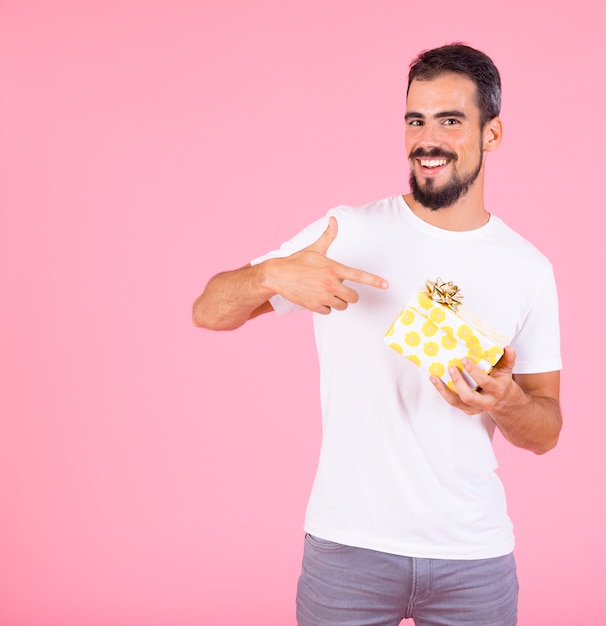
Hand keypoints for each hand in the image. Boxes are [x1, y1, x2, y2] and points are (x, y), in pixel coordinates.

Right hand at [266, 216, 388, 313]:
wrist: (278, 276)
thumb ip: (328, 236)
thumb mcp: (314, 248)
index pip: (359, 276)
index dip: (374, 281)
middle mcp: (331, 284)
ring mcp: (323, 296)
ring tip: (326, 292)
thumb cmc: (297, 262)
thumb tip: (333, 219)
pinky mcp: (315, 306)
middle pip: (353, 297)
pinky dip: (326, 307)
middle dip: (349, 294)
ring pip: (342, 305)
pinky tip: (317, 298)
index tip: (386, 285)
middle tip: (340, 288)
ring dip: (338, 301)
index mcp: (334, 269)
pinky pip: (329, 311)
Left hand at [429, 346, 516, 415]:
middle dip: (458, 382)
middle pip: (469, 397)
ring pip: (456, 402)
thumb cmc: (501, 380)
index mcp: (497, 390)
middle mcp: (486, 402)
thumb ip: (508, 359)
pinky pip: (452, 402)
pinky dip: (442, 391)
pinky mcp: (467, 409)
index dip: (473, 371)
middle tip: (451, 368)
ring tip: (434, 376)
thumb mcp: (506, 370)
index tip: (463, 359)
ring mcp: (475, 408)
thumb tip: (507, 348)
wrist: (503, 400)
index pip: (484, 382)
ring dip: (443, 389)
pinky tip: (435, 380)